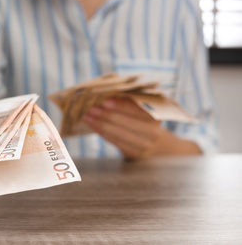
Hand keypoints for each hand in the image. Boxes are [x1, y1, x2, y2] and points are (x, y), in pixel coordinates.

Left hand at [82, 98, 200, 158]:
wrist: (154, 144)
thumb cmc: (142, 119)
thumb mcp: (143, 108)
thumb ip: (130, 100)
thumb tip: (105, 91)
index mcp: (158, 114)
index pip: (137, 108)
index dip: (120, 105)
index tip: (105, 100)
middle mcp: (153, 130)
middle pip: (125, 121)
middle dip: (105, 114)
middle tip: (90, 107)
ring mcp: (144, 144)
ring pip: (118, 132)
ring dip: (100, 123)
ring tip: (87, 116)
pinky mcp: (134, 153)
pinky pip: (115, 141)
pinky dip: (102, 132)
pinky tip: (92, 125)